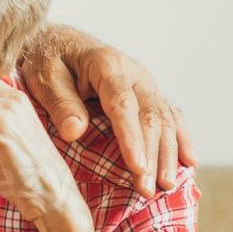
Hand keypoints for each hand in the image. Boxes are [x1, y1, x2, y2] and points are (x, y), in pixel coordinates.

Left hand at [21, 27, 193, 196]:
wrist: (57, 41)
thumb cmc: (47, 60)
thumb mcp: (44, 77)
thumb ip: (60, 103)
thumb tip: (74, 132)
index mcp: (107, 66)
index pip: (123, 106)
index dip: (132, 138)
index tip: (137, 167)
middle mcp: (134, 74)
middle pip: (150, 117)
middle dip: (152, 156)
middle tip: (149, 190)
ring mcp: (144, 84)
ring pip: (165, 120)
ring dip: (168, 154)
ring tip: (166, 186)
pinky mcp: (147, 94)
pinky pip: (170, 117)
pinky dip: (180, 139)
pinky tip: (188, 162)